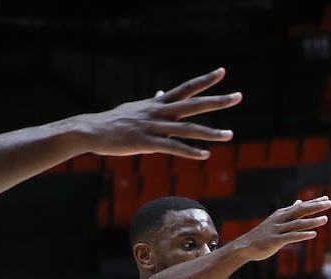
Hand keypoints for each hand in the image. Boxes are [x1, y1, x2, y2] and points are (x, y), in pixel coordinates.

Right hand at [76, 68, 240, 158]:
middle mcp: (159, 112)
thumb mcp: (135, 107)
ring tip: (230, 135)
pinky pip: (173, 148)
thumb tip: (160, 94)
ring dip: (210, 132)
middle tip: (238, 96)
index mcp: (158, 104)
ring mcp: (154, 127)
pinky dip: (190, 151)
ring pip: (188, 129)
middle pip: (193, 104)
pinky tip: (205, 155)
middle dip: (217, 101)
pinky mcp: (147, 143)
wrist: (92, 130)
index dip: (205, 80)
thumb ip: (152, 102)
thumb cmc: (114, 121)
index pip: (186, 88)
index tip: (222, 72)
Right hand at [230, 198, 330, 262]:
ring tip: (325, 219)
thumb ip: (290, 211)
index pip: (300, 206)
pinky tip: (313, 234)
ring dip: (311, 222)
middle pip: (300, 211)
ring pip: (297, 224)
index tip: (326, 198)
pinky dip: (302, 235)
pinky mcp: (275, 241)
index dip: (314, 202)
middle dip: (315, 207)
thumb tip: (299, 202)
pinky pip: (291, 237)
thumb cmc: (264, 234)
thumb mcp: (277, 220)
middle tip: (329, 203)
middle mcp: (280, 220)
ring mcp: (277, 230)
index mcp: (281, 214)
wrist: (246, 246)